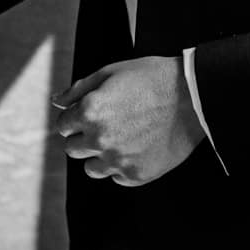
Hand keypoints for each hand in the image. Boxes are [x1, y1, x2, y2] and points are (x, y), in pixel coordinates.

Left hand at [53, 55, 204, 185]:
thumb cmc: (152, 78)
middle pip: (73, 148)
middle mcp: (99, 139)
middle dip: (84, 136)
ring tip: (122, 137)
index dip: (75, 117)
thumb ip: (79, 88)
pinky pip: (116, 178)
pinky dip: (122, 165)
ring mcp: (118, 160)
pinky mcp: (136, 175)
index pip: (63, 125)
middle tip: (108, 123)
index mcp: (90, 111)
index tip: (90, 113)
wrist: (193, 96)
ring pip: (91, 168)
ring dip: (100, 155)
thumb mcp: (112, 72)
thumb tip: (56, 101)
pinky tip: (138, 147)